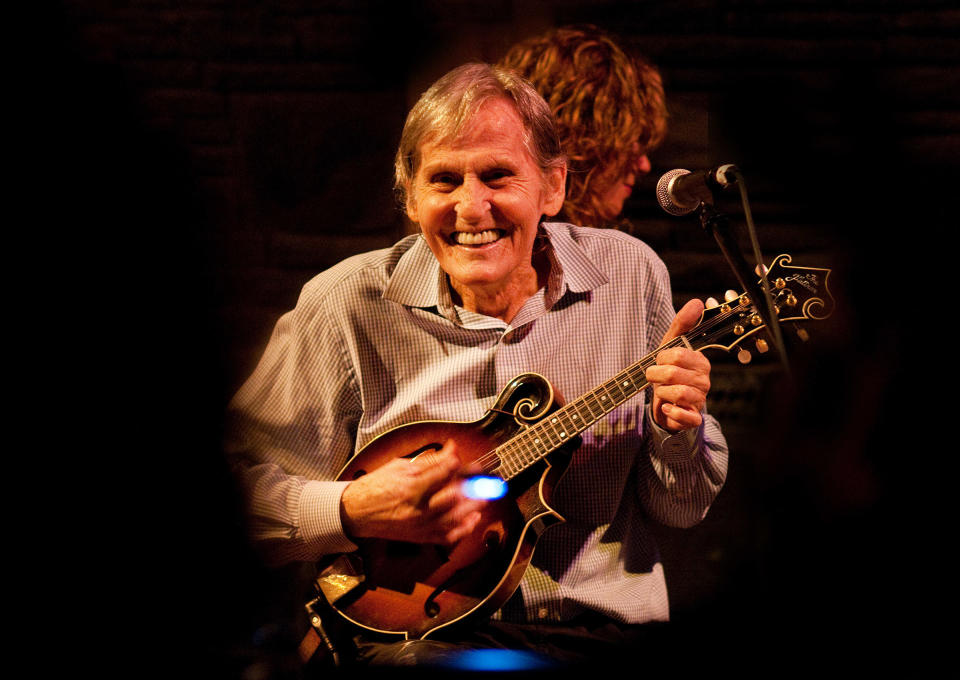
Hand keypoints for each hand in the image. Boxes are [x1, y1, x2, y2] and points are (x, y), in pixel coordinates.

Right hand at [339, 439, 484, 544]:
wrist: (356, 512)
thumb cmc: (375, 487)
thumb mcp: (400, 466)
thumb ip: (429, 460)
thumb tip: (451, 450)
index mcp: (410, 487)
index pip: (442, 473)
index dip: (458, 464)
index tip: (466, 459)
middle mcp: (416, 509)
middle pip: (453, 497)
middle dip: (471, 487)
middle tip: (482, 479)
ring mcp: (419, 525)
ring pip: (454, 518)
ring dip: (473, 507)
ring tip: (484, 497)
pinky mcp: (420, 537)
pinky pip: (446, 536)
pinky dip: (463, 529)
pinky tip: (473, 519)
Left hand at [645, 298, 711, 432]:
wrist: (665, 402)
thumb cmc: (668, 371)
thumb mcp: (670, 345)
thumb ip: (682, 323)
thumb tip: (697, 302)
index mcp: (701, 362)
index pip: (677, 354)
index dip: (661, 358)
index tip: (659, 362)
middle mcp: (704, 381)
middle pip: (673, 373)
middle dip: (656, 375)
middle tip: (655, 377)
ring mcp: (700, 400)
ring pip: (677, 394)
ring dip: (661, 393)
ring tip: (661, 392)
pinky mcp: (694, 418)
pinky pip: (685, 416)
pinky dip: (671, 412)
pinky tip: (667, 407)